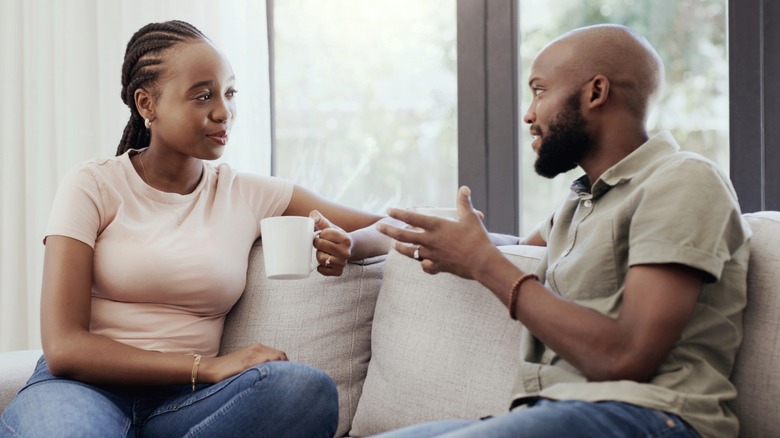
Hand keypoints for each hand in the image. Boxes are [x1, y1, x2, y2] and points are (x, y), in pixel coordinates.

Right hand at [201, 343, 287, 382]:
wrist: (211, 368)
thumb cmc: (229, 368)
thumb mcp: (246, 361)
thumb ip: (259, 362)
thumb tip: (274, 372)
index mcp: (257, 347)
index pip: (280, 354)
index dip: (287, 364)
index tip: (289, 375)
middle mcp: (256, 349)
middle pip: (281, 356)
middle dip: (288, 367)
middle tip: (288, 380)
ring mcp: (251, 355)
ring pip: (275, 359)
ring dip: (282, 369)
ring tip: (282, 382)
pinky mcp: (245, 364)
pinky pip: (264, 364)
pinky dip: (272, 371)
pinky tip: (272, 380)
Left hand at [311, 210, 351, 275]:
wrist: (349, 248)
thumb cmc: (336, 237)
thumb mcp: (330, 226)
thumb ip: (320, 219)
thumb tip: (312, 216)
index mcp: (345, 239)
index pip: (324, 234)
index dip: (321, 233)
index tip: (324, 235)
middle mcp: (346, 252)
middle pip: (321, 246)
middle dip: (318, 243)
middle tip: (321, 243)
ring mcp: (342, 263)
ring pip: (320, 258)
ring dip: (319, 254)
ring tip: (324, 251)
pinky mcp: (338, 272)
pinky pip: (321, 270)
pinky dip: (320, 266)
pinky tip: (324, 261)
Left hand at [377, 186, 496, 278]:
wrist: (483, 264)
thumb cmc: (477, 239)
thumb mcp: (471, 218)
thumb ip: (464, 203)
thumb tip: (464, 188)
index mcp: (437, 226)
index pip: (412, 217)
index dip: (399, 213)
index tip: (389, 210)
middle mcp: (430, 241)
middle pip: (403, 235)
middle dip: (388, 230)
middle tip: (378, 227)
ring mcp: (432, 255)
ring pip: (410, 252)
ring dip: (400, 247)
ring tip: (394, 244)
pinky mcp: (438, 266)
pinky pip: (424, 265)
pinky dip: (421, 263)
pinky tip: (421, 262)